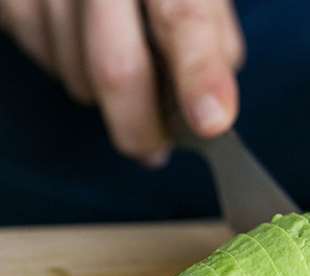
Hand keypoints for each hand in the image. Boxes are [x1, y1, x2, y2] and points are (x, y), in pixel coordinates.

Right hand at [0, 0, 243, 166]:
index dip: (199, 75)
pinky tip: (83, 44)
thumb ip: (213, 42)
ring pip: (78, 77)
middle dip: (140, 128)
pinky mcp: (11, 0)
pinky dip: (72, 71)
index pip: (182, 19)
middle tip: (156, 150)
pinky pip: (45, 63)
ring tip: (122, 66)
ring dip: (106, 97)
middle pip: (116, 68)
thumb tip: (209, 110)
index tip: (212, 123)